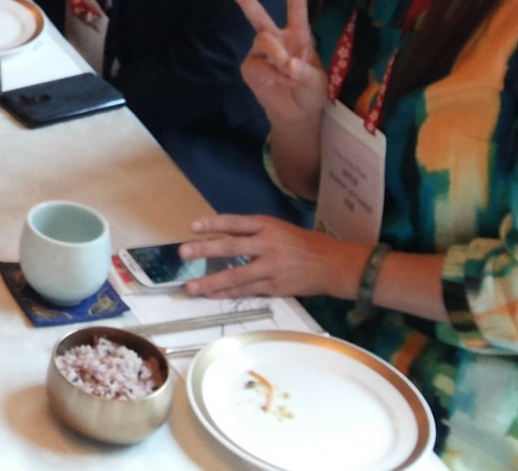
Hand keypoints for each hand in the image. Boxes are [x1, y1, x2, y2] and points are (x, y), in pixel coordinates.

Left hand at [179, 213, 369, 301]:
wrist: (334, 265)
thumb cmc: (303, 244)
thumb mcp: (279, 229)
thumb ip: (253, 233)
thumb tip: (221, 237)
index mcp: (268, 226)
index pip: (236, 223)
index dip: (214, 224)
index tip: (193, 226)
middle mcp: (268, 245)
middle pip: (232, 248)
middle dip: (205, 250)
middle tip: (183, 252)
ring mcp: (271, 268)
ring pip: (237, 276)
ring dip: (212, 282)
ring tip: (191, 287)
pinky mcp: (275, 287)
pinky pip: (247, 291)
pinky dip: (228, 293)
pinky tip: (212, 295)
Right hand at [227, 0, 325, 139]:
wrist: (296, 115)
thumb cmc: (310, 92)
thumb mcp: (317, 82)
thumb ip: (304, 71)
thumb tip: (287, 64)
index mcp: (298, 36)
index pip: (296, 7)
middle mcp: (276, 39)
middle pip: (259, 16)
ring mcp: (260, 53)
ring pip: (263, 40)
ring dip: (277, 54)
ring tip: (288, 73)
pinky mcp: (250, 68)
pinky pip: (257, 64)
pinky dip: (270, 74)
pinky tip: (277, 82)